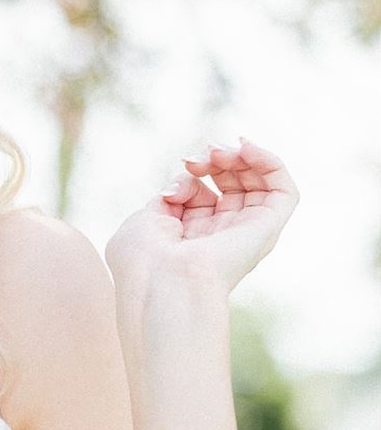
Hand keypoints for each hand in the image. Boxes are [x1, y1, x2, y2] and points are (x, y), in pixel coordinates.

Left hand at [104, 137, 299, 301]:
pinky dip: (271, 162)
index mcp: (191, 238)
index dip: (195, 171)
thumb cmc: (144, 259)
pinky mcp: (268, 229)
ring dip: (242, 156)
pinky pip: (284, 191)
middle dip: (217, 158)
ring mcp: (246, 233)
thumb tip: (187, 184)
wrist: (162, 282)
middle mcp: (221, 236)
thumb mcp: (147, 218)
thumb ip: (171, 197)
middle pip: (233, 184)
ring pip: (260, 184)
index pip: (203, 193)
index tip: (184, 163)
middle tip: (202, 156)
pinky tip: (247, 148)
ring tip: (220, 153)